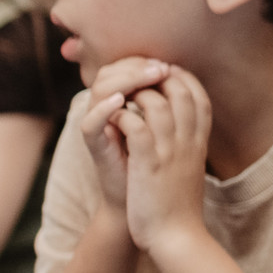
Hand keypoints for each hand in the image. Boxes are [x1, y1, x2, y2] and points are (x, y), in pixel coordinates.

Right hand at [79, 58, 171, 213]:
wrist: (152, 209)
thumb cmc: (162, 167)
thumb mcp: (172, 130)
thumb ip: (171, 103)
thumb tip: (182, 74)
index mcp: (123, 104)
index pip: (124, 68)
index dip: (144, 62)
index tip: (168, 66)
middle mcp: (106, 112)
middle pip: (109, 72)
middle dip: (137, 67)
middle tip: (161, 69)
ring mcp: (99, 128)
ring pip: (99, 89)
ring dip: (125, 79)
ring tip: (150, 78)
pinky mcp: (95, 147)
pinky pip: (90, 122)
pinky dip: (103, 109)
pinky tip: (122, 101)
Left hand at [114, 69, 213, 254]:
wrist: (177, 238)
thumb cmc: (178, 207)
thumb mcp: (188, 169)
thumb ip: (185, 145)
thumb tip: (177, 127)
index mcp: (199, 142)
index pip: (199, 95)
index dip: (181, 78)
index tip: (162, 74)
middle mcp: (189, 141)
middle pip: (181, 90)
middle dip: (156, 77)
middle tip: (135, 79)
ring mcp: (169, 150)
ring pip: (156, 101)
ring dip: (134, 93)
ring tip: (119, 97)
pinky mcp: (148, 163)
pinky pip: (135, 125)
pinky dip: (121, 115)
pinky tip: (112, 116)